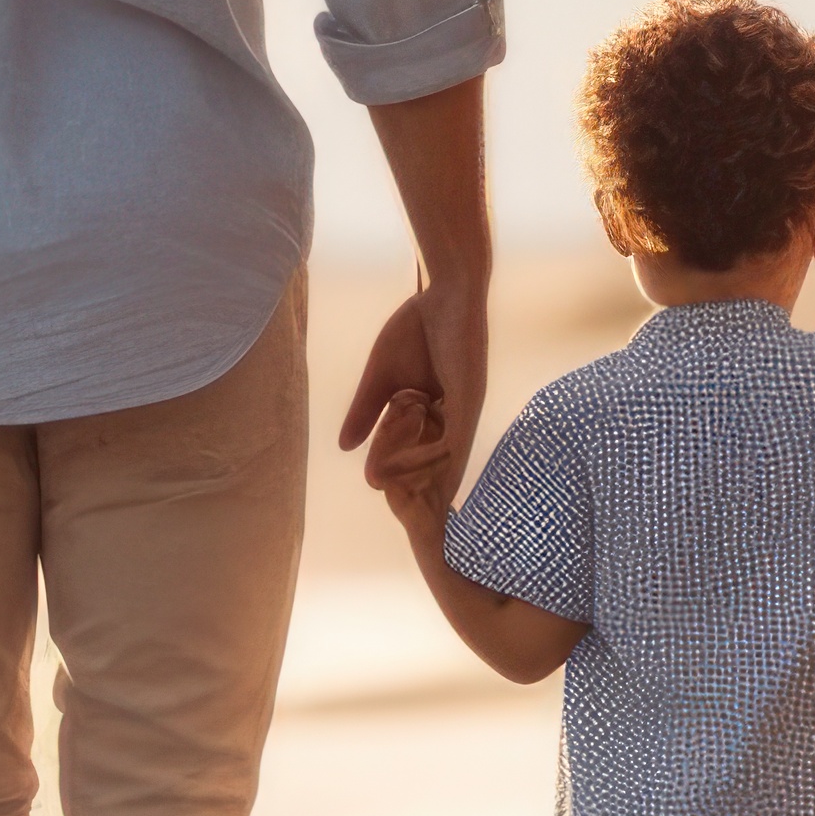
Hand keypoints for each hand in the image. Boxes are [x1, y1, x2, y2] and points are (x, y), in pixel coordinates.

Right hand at [335, 274, 493, 505]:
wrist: (445, 289)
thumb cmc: (418, 328)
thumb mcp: (382, 379)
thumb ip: (365, 411)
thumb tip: (345, 448)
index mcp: (440, 415)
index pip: (418, 461)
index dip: (403, 485)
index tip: (388, 510)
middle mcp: (457, 419)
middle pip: (432, 469)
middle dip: (418, 498)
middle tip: (404, 526)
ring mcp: (466, 410)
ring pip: (442, 460)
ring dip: (417, 482)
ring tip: (398, 507)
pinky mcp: (469, 397)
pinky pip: (453, 439)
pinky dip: (433, 460)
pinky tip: (416, 478)